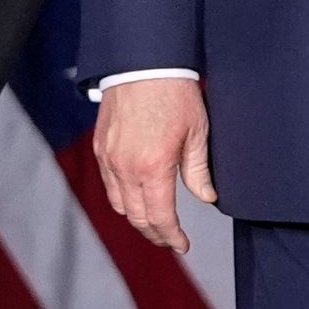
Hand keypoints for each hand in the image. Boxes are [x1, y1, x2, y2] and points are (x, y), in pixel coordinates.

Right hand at [93, 77, 217, 253]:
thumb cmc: (174, 93)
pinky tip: (138, 197)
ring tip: (156, 222)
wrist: (143, 63)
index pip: (160, 217)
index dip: (172, 237)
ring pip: (120, 205)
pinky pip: (109, 185)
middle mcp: (126, 167)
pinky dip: (123, 198)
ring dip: (138, 218)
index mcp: (153, 167)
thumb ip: (199, 170)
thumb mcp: (198, 132)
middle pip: (137, 217)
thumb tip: (207, 198)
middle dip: (156, 233)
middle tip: (171, 239)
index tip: (182, 245)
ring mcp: (109, 159)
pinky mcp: (101, 148)